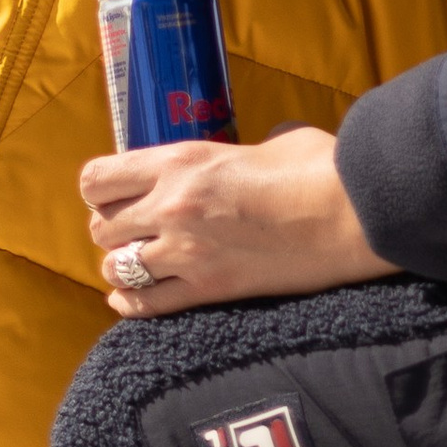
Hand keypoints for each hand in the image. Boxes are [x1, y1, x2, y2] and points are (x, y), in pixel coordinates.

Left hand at [80, 125, 396, 317]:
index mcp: (182, 160)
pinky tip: (130, 297)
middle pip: (101, 227)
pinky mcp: (208, 291)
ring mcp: (187, 253)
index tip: (117, 192)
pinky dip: (131, 303)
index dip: (101, 188)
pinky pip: (145, 306)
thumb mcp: (270, 140)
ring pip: (115, 267)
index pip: (98, 178)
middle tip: (135, 229)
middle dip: (114, 228)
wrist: (348, 213)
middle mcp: (172, 206)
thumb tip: (255, 154)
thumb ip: (244, 149)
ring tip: (141, 261)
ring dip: (124, 265)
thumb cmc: (317, 167)